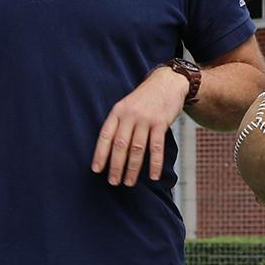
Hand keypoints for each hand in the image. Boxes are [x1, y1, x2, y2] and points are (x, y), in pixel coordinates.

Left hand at [91, 65, 189, 186]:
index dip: (100, 154)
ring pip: (137, 149)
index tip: (97, 170)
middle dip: (116, 166)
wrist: (167, 82)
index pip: (106, 135)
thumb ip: (119, 124)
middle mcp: (130, 115)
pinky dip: (155, 163)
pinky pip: (157, 147)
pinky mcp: (161, 123)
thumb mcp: (126, 105)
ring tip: (129, 182)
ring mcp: (146, 119)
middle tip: (113, 182)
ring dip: (132, 168)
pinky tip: (153, 176)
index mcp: (118, 111)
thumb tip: (110, 151)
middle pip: (120, 145)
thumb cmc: (144, 99)